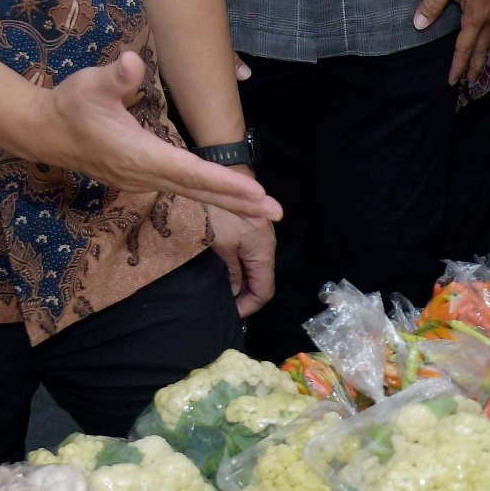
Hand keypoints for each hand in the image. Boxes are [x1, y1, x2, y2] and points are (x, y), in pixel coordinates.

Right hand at [39, 53, 281, 222]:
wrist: (43, 131)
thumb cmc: (70, 105)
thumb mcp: (89, 84)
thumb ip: (115, 76)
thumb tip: (132, 62)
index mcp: (139, 155)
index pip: (191, 171)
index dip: (225, 183)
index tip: (256, 194)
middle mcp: (145, 174)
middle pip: (199, 191)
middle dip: (238, 203)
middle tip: (276, 213)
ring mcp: (142, 180)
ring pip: (193, 193)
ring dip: (229, 202)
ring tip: (264, 210)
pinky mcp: (141, 178)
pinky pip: (184, 190)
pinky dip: (211, 195)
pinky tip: (231, 198)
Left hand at [209, 201, 275, 316]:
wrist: (228, 175)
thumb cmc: (223, 212)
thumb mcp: (222, 245)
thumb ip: (231, 272)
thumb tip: (234, 293)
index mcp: (264, 253)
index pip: (264, 292)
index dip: (248, 307)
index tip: (228, 315)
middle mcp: (268, 249)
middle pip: (262, 283)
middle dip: (245, 299)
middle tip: (223, 308)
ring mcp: (261, 240)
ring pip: (256, 272)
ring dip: (242, 286)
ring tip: (222, 295)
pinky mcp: (253, 234)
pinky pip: (251, 260)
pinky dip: (241, 273)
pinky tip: (226, 277)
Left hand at [414, 0, 489, 84]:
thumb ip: (433, 4)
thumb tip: (418, 25)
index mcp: (476, 17)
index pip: (464, 48)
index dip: (457, 66)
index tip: (453, 82)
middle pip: (484, 48)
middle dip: (476, 66)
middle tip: (472, 81)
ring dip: (486, 51)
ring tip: (482, 61)